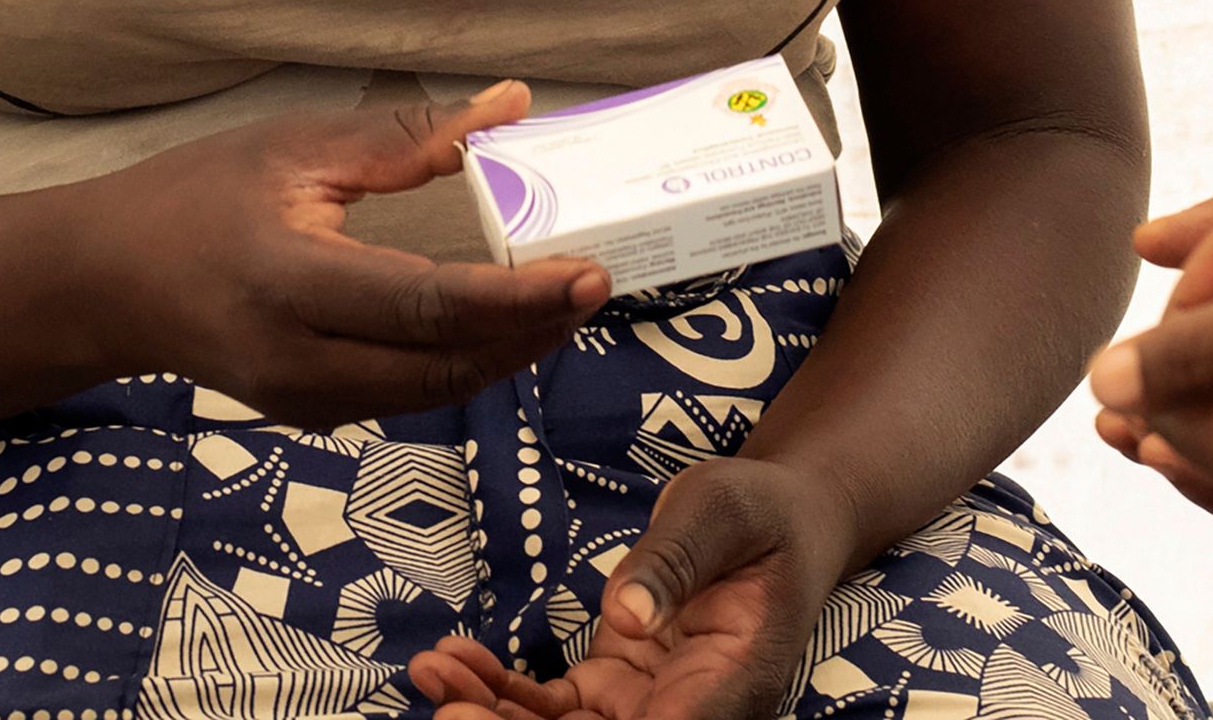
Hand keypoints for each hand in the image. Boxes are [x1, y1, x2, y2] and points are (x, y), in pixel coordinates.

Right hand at [95, 83, 606, 427]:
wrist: (106, 283)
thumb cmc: (195, 196)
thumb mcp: (295, 148)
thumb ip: (407, 137)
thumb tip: (511, 104)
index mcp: (290, 282)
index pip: (425, 306)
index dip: (515, 299)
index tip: (587, 273)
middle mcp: (300, 361)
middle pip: (443, 364)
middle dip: (532, 332)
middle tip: (599, 284)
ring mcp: (304, 402)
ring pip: (433, 391)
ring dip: (508, 352)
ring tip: (568, 302)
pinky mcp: (311, 414)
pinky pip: (407, 394)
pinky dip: (465, 362)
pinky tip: (505, 326)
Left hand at [410, 456, 858, 719]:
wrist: (780, 520)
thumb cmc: (762, 512)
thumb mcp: (721, 513)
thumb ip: (677, 561)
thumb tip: (627, 614)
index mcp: (732, 686)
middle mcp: (690, 713)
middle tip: (445, 707)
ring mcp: (650, 707)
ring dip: (492, 715)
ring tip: (432, 672)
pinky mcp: (618, 688)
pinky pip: (553, 711)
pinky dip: (499, 691)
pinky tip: (453, 659)